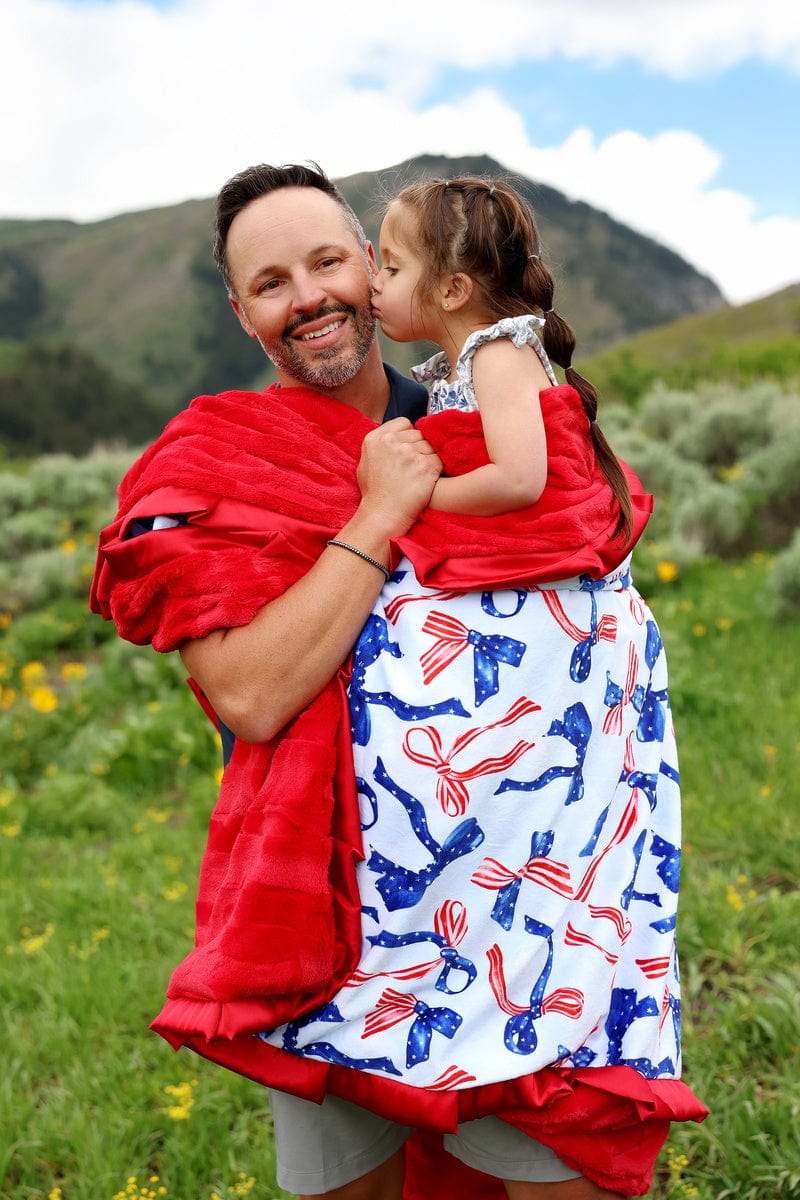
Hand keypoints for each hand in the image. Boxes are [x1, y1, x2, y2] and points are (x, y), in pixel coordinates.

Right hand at [356, 417, 441, 537]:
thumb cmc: (374, 495)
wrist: (382, 517)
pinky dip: (437, 471)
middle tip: (414, 468)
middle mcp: (391, 441)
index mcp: (375, 438)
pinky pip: (441, 460)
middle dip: (420, 448)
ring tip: (419, 477)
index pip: (404, 422)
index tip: (407, 451)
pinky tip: (428, 482)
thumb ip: (381, 446)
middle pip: (419, 434)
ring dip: (429, 459)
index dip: (409, 436)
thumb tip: (397, 436)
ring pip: (431, 446)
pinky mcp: (426, 466)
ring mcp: (409, 453)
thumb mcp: (366, 463)